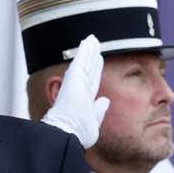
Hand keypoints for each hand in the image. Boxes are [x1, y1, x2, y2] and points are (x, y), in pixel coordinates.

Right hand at [42, 34, 108, 148]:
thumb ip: (99, 110)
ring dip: (89, 49)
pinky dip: (85, 49)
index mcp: (83, 100)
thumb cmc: (77, 132)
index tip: (98, 63)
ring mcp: (76, 81)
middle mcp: (79, 88)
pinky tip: (89, 40)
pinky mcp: (75, 75)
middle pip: (89, 69)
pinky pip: (81, 59)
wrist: (67, 133)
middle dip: (92, 57)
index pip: (92, 82)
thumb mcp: (93, 121)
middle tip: (94, 46)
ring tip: (92, 39)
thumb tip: (105, 101)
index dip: (96, 71)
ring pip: (85, 61)